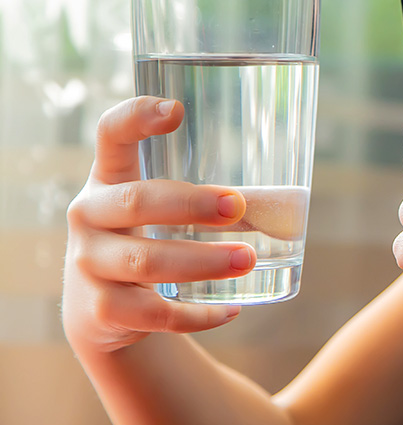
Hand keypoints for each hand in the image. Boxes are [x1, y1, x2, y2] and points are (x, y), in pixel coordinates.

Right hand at [62, 96, 256, 354]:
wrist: (99, 312)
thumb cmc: (148, 240)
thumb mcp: (160, 211)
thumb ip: (205, 198)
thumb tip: (290, 200)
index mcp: (109, 177)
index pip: (112, 134)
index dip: (137, 117)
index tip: (177, 110)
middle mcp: (90, 215)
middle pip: (136, 202)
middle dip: (191, 204)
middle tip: (239, 206)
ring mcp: (89, 264)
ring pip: (146, 262)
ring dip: (202, 261)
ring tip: (246, 259)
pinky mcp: (101, 310)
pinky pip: (153, 314)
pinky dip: (196, 314)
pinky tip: (230, 311)